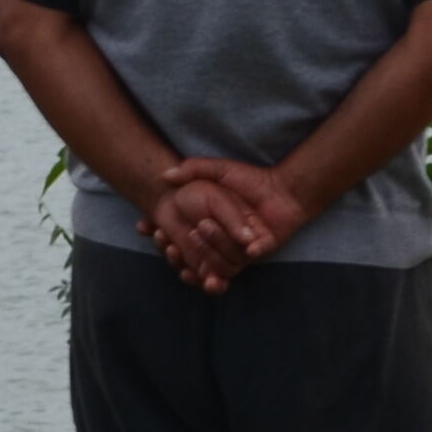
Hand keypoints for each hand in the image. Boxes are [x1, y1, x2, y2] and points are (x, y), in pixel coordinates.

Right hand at [142, 158, 297, 290]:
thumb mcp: (219, 170)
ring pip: (215, 260)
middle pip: (192, 256)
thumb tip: (165, 175)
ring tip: (200, 229)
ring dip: (205, 249)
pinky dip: (232, 259)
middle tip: (166, 242)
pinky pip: (242, 261)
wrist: (284, 189)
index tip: (147, 228)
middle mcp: (221, 243)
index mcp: (208, 229)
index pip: (178, 239)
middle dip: (176, 251)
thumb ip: (193, 169)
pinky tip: (218, 260)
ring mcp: (239, 251)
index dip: (162, 237)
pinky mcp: (257, 252)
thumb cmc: (250, 179)